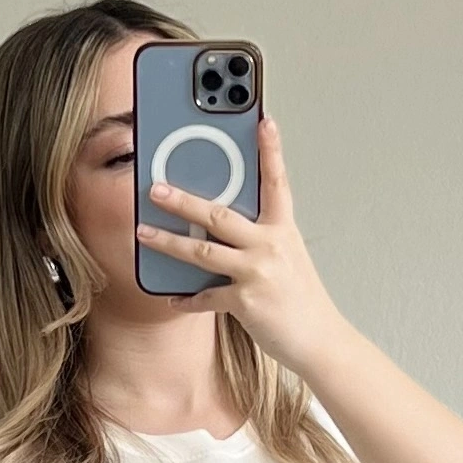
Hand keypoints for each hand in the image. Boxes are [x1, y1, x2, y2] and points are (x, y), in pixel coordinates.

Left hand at [137, 114, 343, 380]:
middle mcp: (271, 246)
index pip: (276, 182)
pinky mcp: (245, 303)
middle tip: (156, 188)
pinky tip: (172, 298)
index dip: (271, 151)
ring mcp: (257, 273)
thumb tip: (225, 223)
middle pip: (220, 215)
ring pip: (203, 252)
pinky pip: (206, 298)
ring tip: (143, 233)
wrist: (319, 340)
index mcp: (283, 229)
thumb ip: (262, 237)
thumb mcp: (288, 257)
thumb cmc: (301, 299)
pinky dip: (187, 300)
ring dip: (169, 242)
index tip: (263, 122)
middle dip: (184, 200)